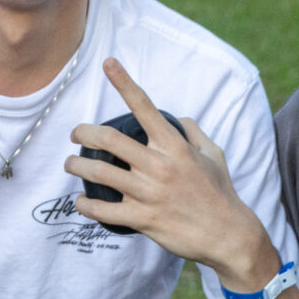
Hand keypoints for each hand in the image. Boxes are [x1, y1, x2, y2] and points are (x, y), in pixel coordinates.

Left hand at [64, 59, 276, 285]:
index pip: (144, 107)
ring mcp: (149, 194)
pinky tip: (81, 201)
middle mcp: (159, 166)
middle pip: (108, 140)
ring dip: (76, 167)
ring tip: (71, 165)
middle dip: (83, 133)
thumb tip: (179, 118)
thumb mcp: (214, 155)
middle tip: (76, 135)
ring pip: (98, 174)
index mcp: (175, 146)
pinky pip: (102, 211)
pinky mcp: (142, 219)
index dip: (123, 82)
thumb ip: (193, 132)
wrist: (227, 235)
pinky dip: (85, 205)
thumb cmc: (220, 193)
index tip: (108, 63)